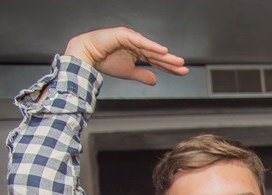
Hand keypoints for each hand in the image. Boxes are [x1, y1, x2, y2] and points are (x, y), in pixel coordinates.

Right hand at [64, 27, 187, 83]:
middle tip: (184, 68)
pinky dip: (152, 46)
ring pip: (151, 49)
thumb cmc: (105, 61)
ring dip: (164, 55)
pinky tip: (163, 51)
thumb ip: (142, 75)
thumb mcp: (128, 72)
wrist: (87, 55)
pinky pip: (141, 42)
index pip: (158, 61)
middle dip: (171, 62)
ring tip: (177, 61)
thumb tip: (155, 81)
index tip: (183, 72)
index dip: (170, 67)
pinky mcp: (125, 35)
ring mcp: (132, 39)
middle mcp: (138, 45)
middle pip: (157, 55)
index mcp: (139, 53)